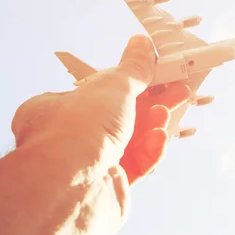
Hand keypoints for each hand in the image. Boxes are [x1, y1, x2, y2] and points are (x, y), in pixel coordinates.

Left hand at [11, 34, 189, 184]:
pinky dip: (150, 150)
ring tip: (168, 111)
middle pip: (119, 115)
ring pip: (131, 140)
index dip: (127, 82)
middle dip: (151, 101)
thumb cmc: (78, 129)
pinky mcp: (110, 187)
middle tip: (177, 90)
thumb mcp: (112, 87)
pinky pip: (136, 165)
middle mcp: (70, 138)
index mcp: (56, 109)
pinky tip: (160, 138)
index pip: (96, 92)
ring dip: (152, 124)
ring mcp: (90, 165)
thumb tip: (141, 43)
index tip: (153, 73)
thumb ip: (133, 68)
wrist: (71, 191)